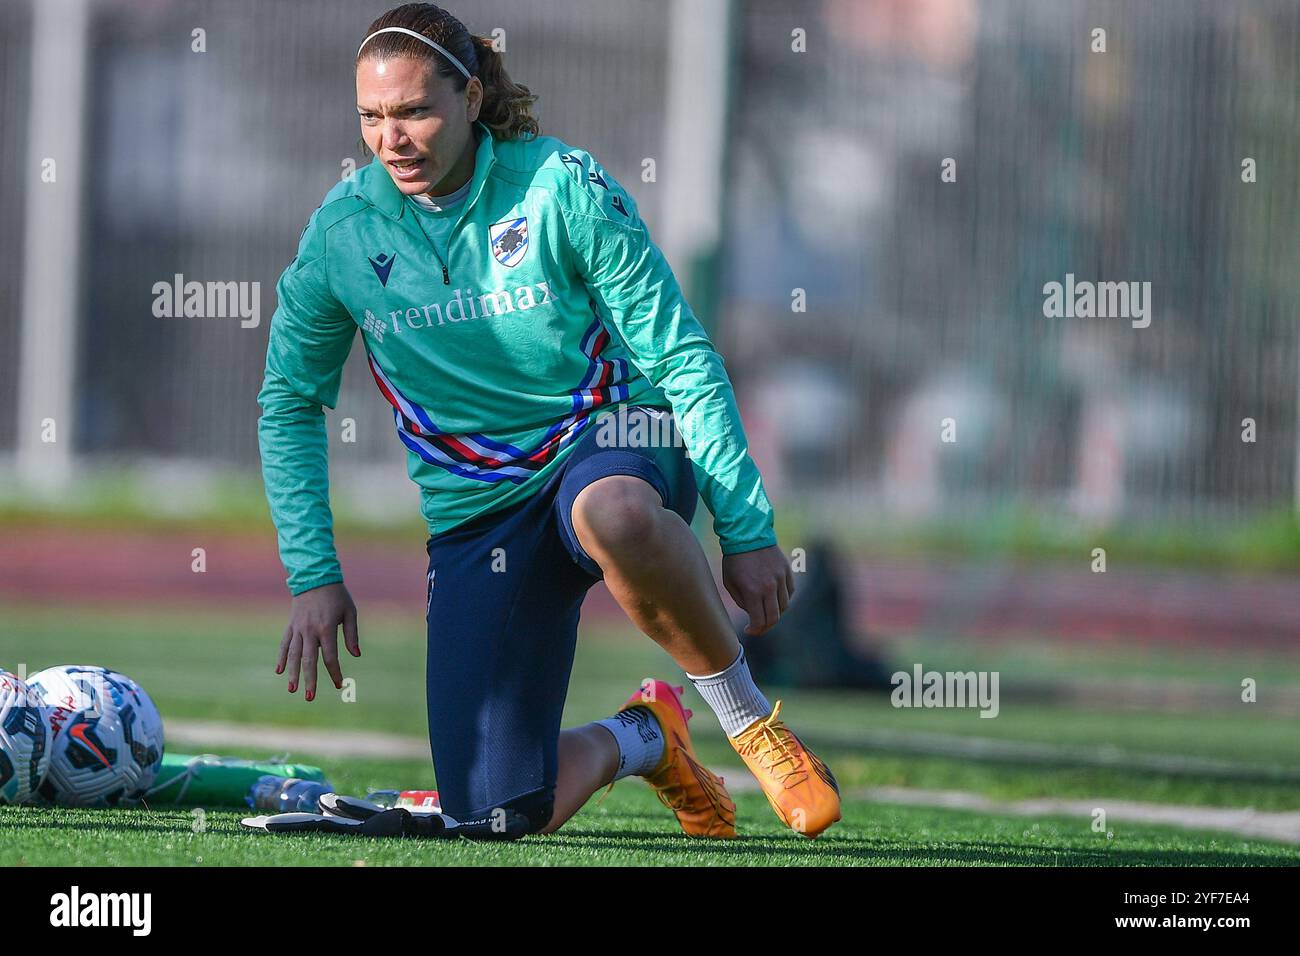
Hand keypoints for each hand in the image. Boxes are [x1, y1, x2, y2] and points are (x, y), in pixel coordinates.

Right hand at [277, 582, 359, 701]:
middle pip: (309, 660)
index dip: (335, 672)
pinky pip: (284, 644)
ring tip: (292, 690)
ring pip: (293, 655)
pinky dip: (281, 657)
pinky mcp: (290, 625)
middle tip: (310, 697)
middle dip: (310, 680)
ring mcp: (298, 628)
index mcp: (326, 628)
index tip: (339, 685)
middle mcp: (309, 631)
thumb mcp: (350, 612)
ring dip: (292, 673)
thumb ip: (351, 635)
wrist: (315, 577)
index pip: (330, 657)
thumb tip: (356, 655)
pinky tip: (279, 671)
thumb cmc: (337, 595)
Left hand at [721, 545, 794, 636]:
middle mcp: (770, 587)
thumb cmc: (734, 559)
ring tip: (766, 610)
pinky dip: (784, 599)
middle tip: (759, 626)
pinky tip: (774, 598)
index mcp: (753, 591)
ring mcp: (780, 578)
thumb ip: (741, 601)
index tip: (749, 630)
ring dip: (775, 612)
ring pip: (784, 606)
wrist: (747, 534)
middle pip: (774, 617)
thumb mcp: (730, 582)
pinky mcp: (787, 570)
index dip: (755, 630)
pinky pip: (790, 592)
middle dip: (766, 626)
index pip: (759, 621)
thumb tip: (752, 613)